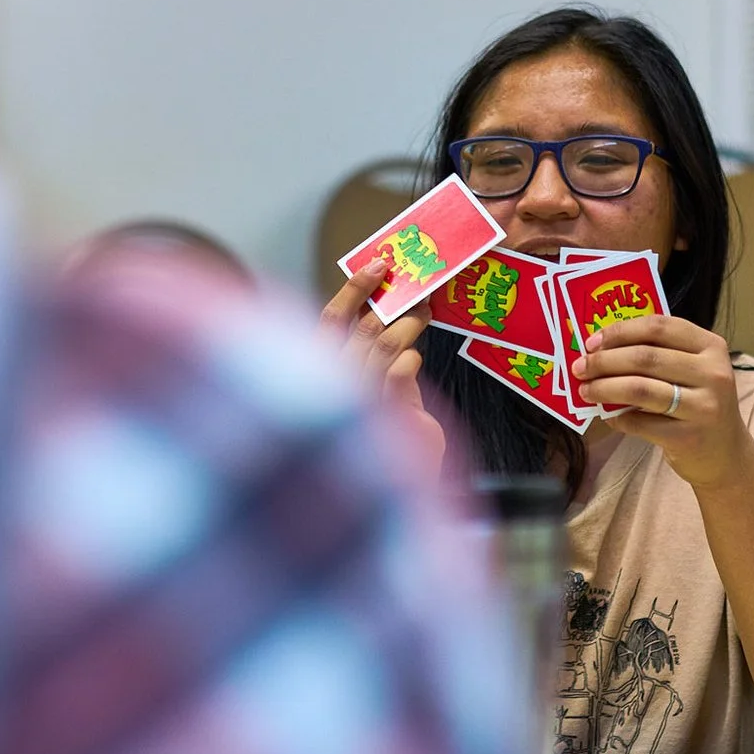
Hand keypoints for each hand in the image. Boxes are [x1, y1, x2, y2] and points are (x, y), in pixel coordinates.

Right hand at [320, 257, 445, 471]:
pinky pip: (398, 374)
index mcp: (328, 374)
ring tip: (426, 313)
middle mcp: (337, 385)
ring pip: (383, 345)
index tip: (380, 264)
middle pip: (362, 328)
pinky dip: (410, 360)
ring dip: (409, 324)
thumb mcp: (383, 394)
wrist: (404, 489)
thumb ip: (382, 360)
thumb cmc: (391, 441)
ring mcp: (359, 402)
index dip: (354, 290)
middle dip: (394, 302)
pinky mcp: (386, 419)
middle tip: (419, 288)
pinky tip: (415, 358)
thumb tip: (399, 313)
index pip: (331, 321)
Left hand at [571, 314, 753, 488]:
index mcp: (711, 347)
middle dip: (604, 361)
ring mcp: (703, 406)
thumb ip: (658, 355)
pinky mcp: (688, 437)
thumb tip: (600, 348)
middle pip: (645, 357)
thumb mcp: (692, 372)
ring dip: (604, 388)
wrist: (725, 455)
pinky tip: (607, 415)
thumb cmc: (699, 405)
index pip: (659, 327)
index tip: (592, 341)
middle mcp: (712, 373)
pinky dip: (617, 417)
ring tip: (585, 390)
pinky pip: (639, 422)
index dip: (621, 331)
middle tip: (580, 367)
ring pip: (639, 388)